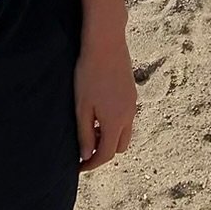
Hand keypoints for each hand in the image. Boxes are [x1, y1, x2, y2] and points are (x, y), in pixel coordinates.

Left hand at [74, 32, 137, 169]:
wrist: (106, 42)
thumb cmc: (89, 74)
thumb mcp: (82, 107)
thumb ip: (85, 133)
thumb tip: (87, 155)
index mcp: (115, 122)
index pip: (106, 154)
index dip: (91, 164)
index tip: (78, 166)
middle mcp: (129, 115)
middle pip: (120, 147)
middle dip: (104, 151)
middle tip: (85, 145)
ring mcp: (133, 103)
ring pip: (126, 132)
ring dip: (110, 136)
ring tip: (92, 126)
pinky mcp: (132, 92)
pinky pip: (127, 117)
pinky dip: (115, 123)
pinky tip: (100, 110)